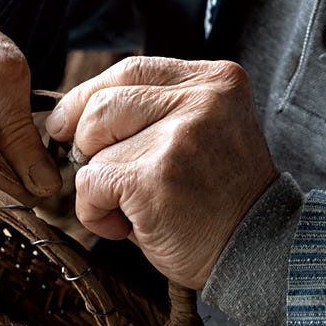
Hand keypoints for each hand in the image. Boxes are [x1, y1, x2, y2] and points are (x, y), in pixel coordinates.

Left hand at [45, 56, 277, 287]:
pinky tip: (129, 227)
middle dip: (86, 141)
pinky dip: (96, 211)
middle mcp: (203, 99)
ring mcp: (180, 137)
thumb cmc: (217, 199)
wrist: (257, 254)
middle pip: (103, 101)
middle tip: (103, 176)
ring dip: (96, 181)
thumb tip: (67, 117)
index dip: (88, 96)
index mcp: (215, 80)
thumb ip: (151, 111)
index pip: (130, 70)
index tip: (68, 123)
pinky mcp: (156, 176)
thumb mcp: (199, 132)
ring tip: (133, 207)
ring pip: (93, 143)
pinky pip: (91, 182)